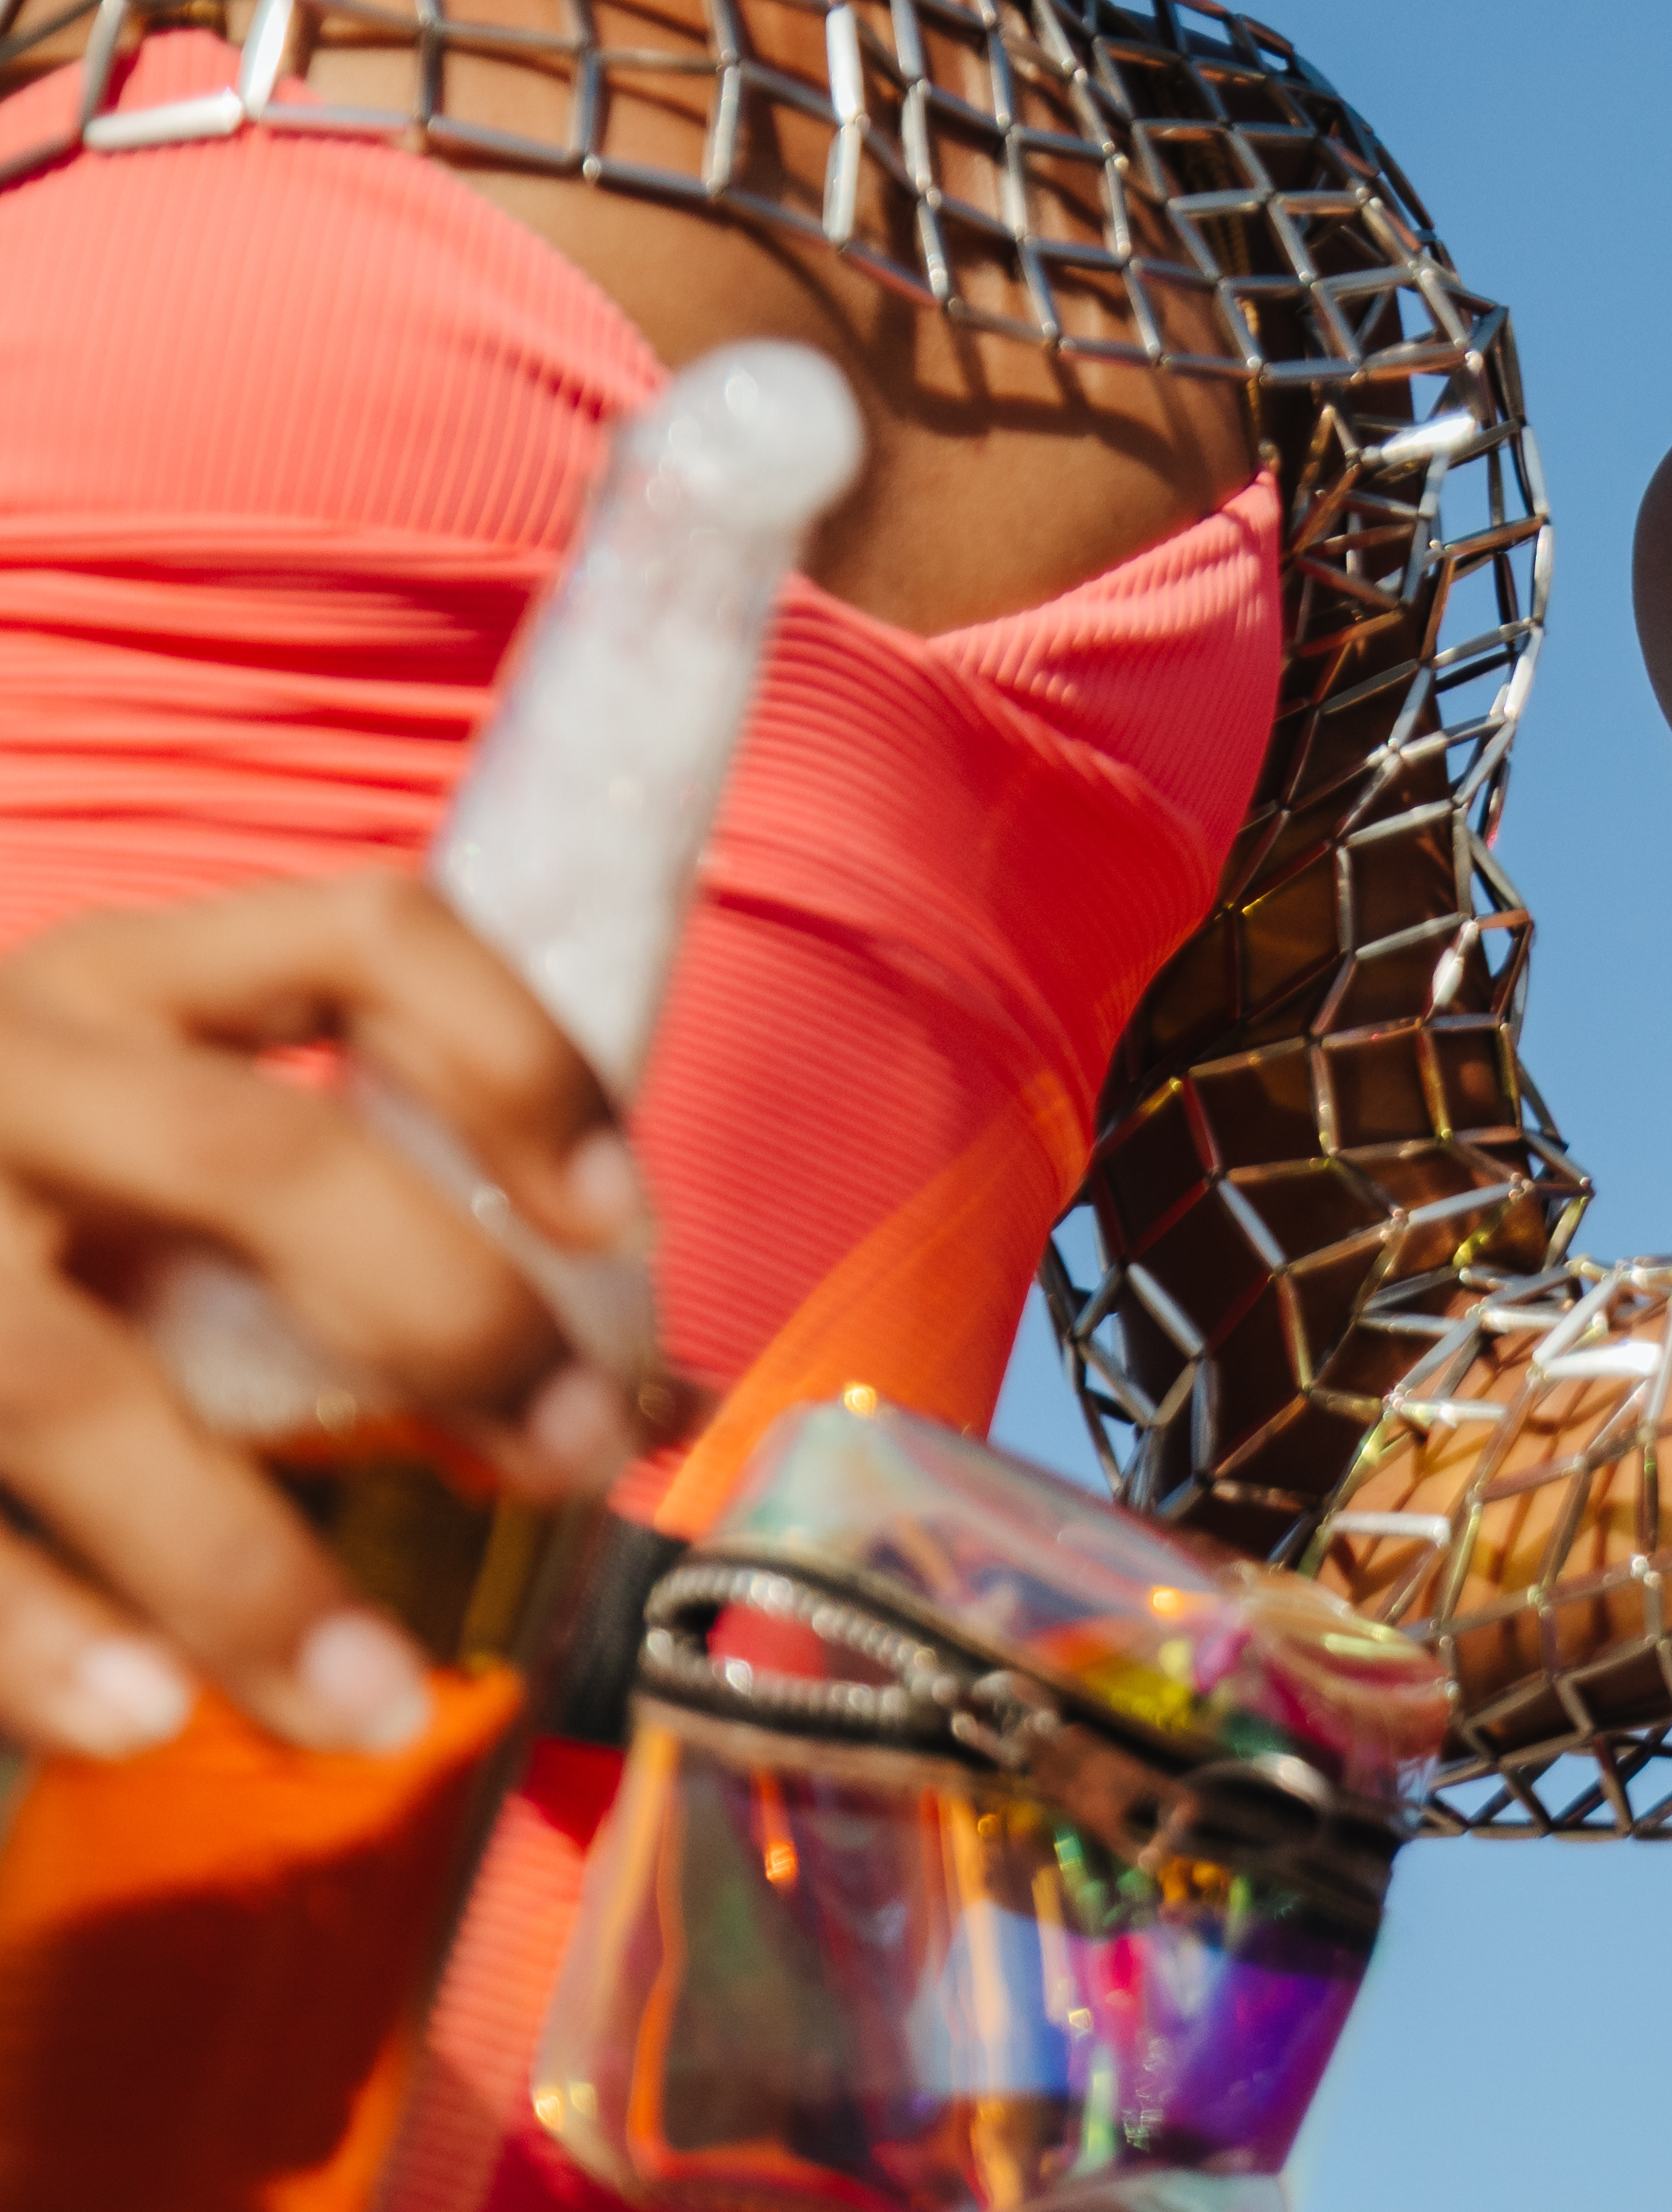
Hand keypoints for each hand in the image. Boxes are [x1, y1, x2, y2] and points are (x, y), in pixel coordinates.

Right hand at [0, 877, 635, 1760]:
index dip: (519, 1062)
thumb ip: (320, 1224)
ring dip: (236, 1563)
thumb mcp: (139, 1145)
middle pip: (253, 1167)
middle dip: (445, 1319)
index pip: (365, 942)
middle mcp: (10, 1073)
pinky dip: (37, 1633)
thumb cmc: (19, 1204)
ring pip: (65, 1387)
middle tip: (570, 1458)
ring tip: (368, 1702)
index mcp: (128, 984)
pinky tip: (140, 1716)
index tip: (624, 1217)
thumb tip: (619, 1395)